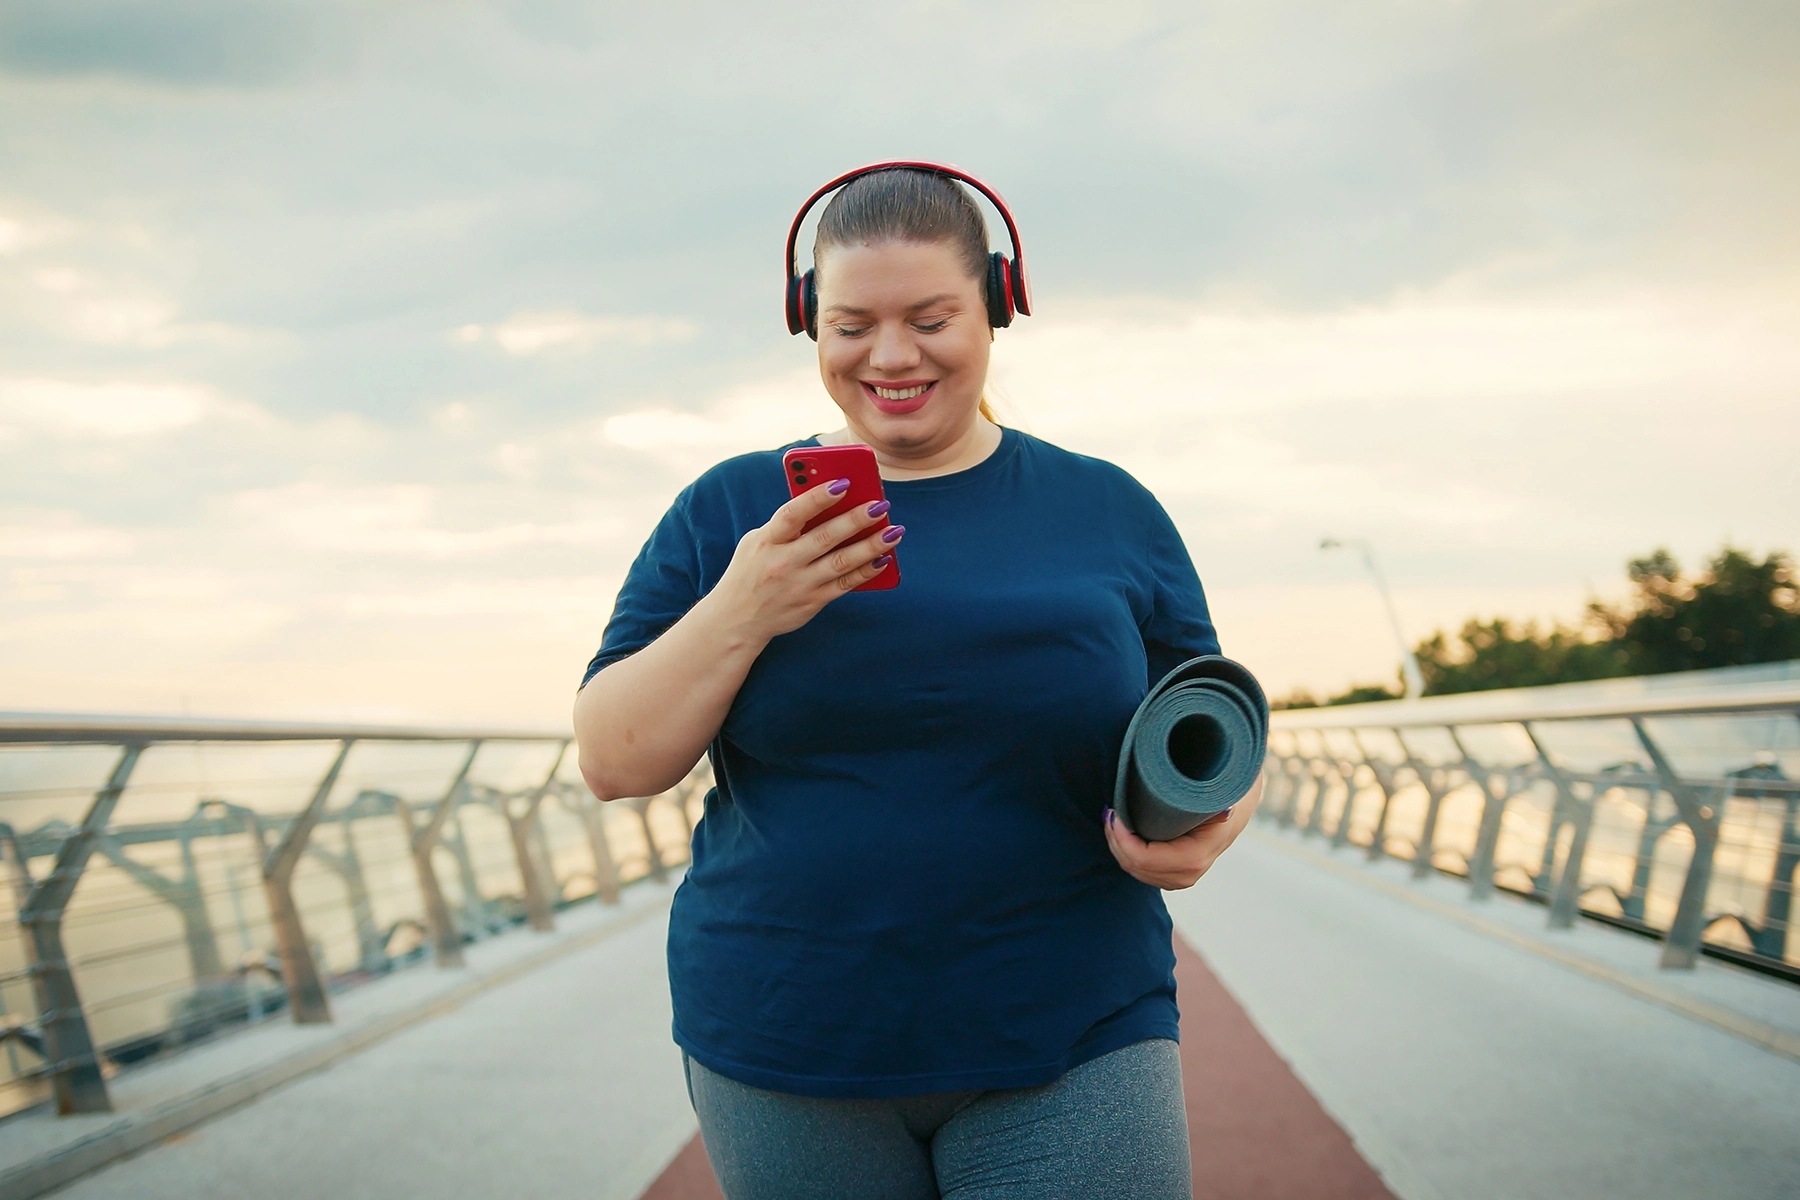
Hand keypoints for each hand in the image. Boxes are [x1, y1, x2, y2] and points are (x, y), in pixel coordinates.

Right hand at [705, 478, 902, 643]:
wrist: (737, 619)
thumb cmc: (752, 570)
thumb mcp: (758, 542)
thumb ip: (787, 525)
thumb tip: (829, 502)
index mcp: (767, 541)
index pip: (793, 514)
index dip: (818, 497)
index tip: (843, 483)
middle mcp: (783, 563)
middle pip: (825, 538)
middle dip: (855, 520)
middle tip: (881, 505)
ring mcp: (799, 584)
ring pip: (841, 562)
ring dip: (871, 546)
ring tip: (894, 531)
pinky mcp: (812, 602)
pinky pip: (845, 585)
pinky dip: (866, 571)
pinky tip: (884, 558)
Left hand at [1103, 775, 1263, 889]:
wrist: (1235, 808)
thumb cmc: (1222, 795)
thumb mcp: (1216, 791)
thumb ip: (1208, 797)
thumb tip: (1220, 809)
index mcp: (1195, 856)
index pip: (1143, 858)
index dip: (1122, 837)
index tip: (1114, 813)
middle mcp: (1188, 873)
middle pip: (1135, 866)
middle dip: (1116, 840)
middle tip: (1110, 812)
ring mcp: (1180, 878)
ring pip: (1135, 870)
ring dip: (1118, 846)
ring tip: (1113, 819)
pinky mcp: (1172, 876)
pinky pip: (1140, 871)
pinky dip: (1126, 852)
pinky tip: (1121, 832)